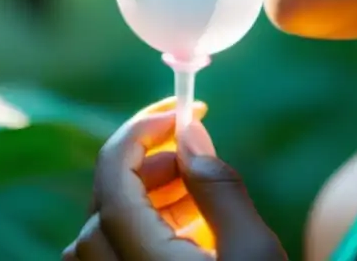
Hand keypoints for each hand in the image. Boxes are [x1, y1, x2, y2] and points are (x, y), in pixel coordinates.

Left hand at [62, 97, 286, 259]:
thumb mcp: (255, 253)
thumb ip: (219, 190)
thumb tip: (188, 133)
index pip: (113, 179)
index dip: (141, 132)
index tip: (180, 110)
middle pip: (103, 204)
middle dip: (144, 165)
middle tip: (191, 153)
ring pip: (101, 234)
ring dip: (142, 199)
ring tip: (196, 193)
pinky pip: (113, 257)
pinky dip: (141, 229)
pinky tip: (190, 229)